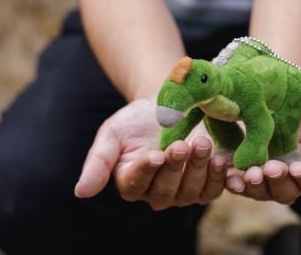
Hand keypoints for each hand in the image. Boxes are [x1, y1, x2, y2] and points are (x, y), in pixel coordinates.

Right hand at [74, 99, 227, 209]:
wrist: (169, 107)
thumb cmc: (136, 121)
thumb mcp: (113, 134)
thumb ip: (98, 162)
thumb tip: (80, 192)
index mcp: (130, 181)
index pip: (135, 183)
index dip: (145, 171)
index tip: (154, 155)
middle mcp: (156, 192)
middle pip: (165, 190)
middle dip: (174, 167)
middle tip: (182, 144)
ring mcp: (182, 191)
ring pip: (190, 192)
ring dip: (197, 169)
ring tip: (202, 144)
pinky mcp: (206, 185)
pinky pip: (212, 190)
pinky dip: (219, 178)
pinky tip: (220, 160)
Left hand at [225, 100, 300, 203]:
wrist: (271, 100)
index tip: (297, 168)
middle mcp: (285, 181)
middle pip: (284, 192)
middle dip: (278, 181)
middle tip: (272, 167)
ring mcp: (262, 181)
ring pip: (259, 192)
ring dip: (255, 185)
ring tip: (251, 173)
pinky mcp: (239, 174)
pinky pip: (235, 184)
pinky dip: (232, 182)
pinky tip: (229, 174)